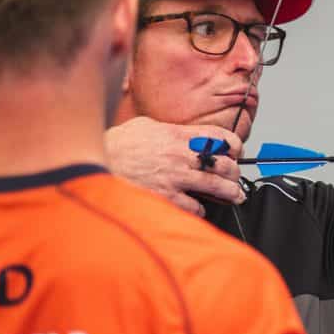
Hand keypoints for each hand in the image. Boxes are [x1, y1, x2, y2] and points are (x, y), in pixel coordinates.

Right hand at [105, 117, 246, 216]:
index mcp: (178, 135)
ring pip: (216, 186)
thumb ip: (170, 130)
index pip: (219, 137)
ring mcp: (174, 177)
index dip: (234, 145)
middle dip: (235, 172)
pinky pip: (195, 206)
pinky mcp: (166, 197)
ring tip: (235, 195)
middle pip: (223, 163)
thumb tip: (184, 134)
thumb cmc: (119, 145)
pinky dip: (200, 207)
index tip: (237, 151)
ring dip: (230, 192)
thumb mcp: (147, 126)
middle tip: (236, 177)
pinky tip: (198, 205)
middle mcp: (181, 155)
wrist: (97, 162)